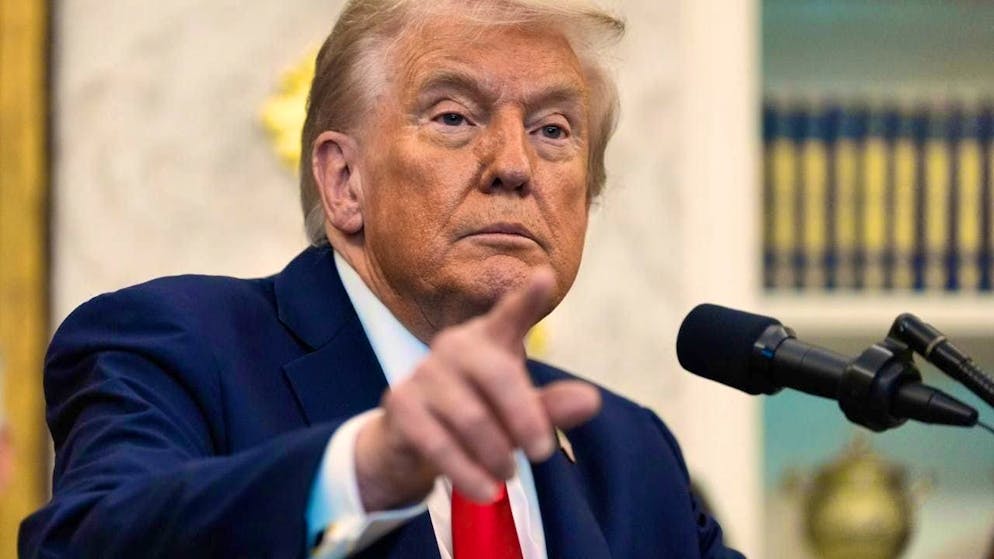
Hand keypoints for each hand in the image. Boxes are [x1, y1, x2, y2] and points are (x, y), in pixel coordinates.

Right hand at [354, 268, 600, 511]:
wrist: (410, 440)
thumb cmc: (477, 414)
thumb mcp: (519, 413)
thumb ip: (552, 407)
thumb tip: (592, 400)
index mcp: (489, 339)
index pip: (511, 315)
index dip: (529, 298)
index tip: (546, 277)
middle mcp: (455, 346)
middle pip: (499, 376)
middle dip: (526, 420)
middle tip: (543, 453)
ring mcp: (424, 373)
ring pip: (471, 418)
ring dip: (496, 454)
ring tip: (509, 475)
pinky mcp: (401, 404)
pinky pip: (440, 444)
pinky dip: (468, 473)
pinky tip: (486, 491)